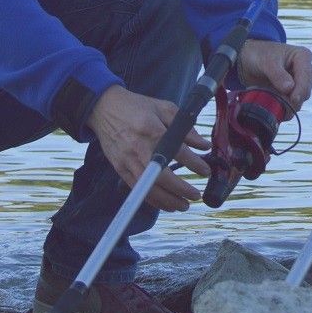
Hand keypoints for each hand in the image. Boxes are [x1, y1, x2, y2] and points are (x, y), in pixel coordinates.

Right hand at [84, 85, 210, 212]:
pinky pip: (138, 190)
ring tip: (184, 205)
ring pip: (149, 188)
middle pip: (163, 177)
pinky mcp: (120, 169)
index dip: (195, 164)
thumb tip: (203, 145)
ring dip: (168, 201)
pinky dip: (153, 200)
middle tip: (196, 195)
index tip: (206, 171)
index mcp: (153, 131)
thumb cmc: (137, 107)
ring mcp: (128, 161)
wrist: (104, 108)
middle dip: (182, 190)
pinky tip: (166, 204)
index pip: (178, 152)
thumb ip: (185, 128)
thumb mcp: (164, 108)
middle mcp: (140, 149)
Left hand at [236, 40, 311, 110]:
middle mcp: (305, 70)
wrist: (248, 61)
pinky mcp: (293, 93)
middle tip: (279, 104)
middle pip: (306, 90)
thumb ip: (277, 74)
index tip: (293, 99)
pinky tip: (275, 109)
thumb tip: (289, 88)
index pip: (306, 75)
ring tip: (273, 103)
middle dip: (294, 99)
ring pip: (301, 99)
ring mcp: (300, 83)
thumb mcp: (266, 62)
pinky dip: (285, 109)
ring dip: (288, 105)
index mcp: (303, 56)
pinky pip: (293, 105)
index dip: (301, 89)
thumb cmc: (259, 55)